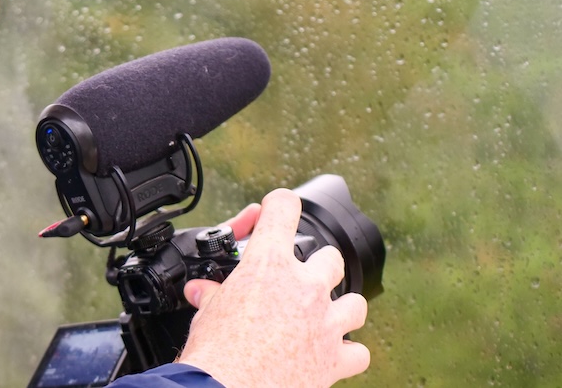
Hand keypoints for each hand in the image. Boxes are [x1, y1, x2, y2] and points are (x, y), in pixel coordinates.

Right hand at [178, 189, 369, 386]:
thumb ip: (213, 296)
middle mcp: (304, 287)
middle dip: (316, 267)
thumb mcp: (207, 313)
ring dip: (342, 308)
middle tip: (297, 282)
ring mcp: (324, 322)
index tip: (277, 212)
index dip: (279, 204)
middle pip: (330, 257)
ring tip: (323, 317)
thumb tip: (202, 292)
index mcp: (268, 264)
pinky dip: (348, 353)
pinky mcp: (334, 359)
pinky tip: (332, 353)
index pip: (284, 206)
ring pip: (357, 302)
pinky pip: (359, 352)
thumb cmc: (215, 353)